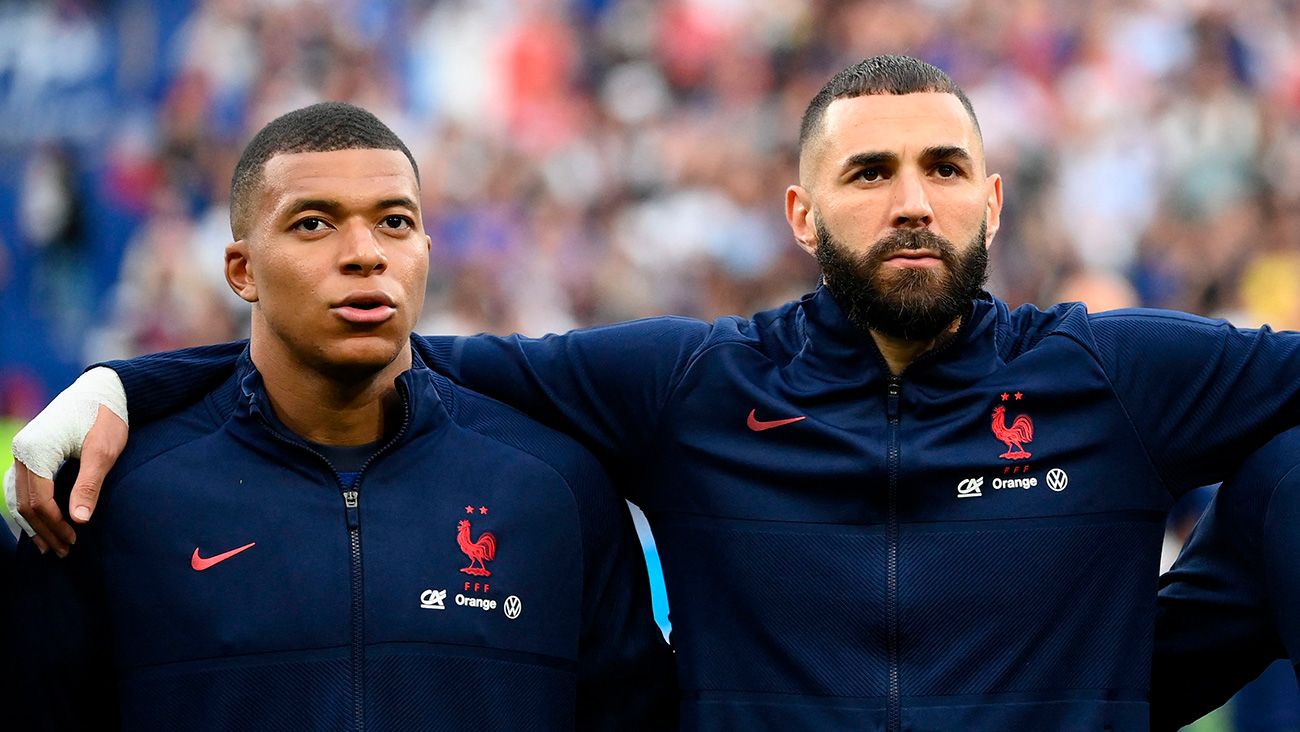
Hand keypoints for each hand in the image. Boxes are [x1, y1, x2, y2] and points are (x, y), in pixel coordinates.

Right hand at [5, 367, 128, 555]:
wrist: (103, 391)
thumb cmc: (105, 419)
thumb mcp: (103, 452)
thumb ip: (89, 485)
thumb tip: (79, 520)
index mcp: (36, 450)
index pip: (39, 500)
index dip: (55, 525)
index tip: (74, 541)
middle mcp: (22, 450)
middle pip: (25, 502)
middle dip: (44, 529)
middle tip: (64, 551)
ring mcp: (22, 451)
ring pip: (18, 496)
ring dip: (33, 523)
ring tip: (49, 546)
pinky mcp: (29, 451)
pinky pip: (19, 487)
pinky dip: (27, 508)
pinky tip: (38, 524)